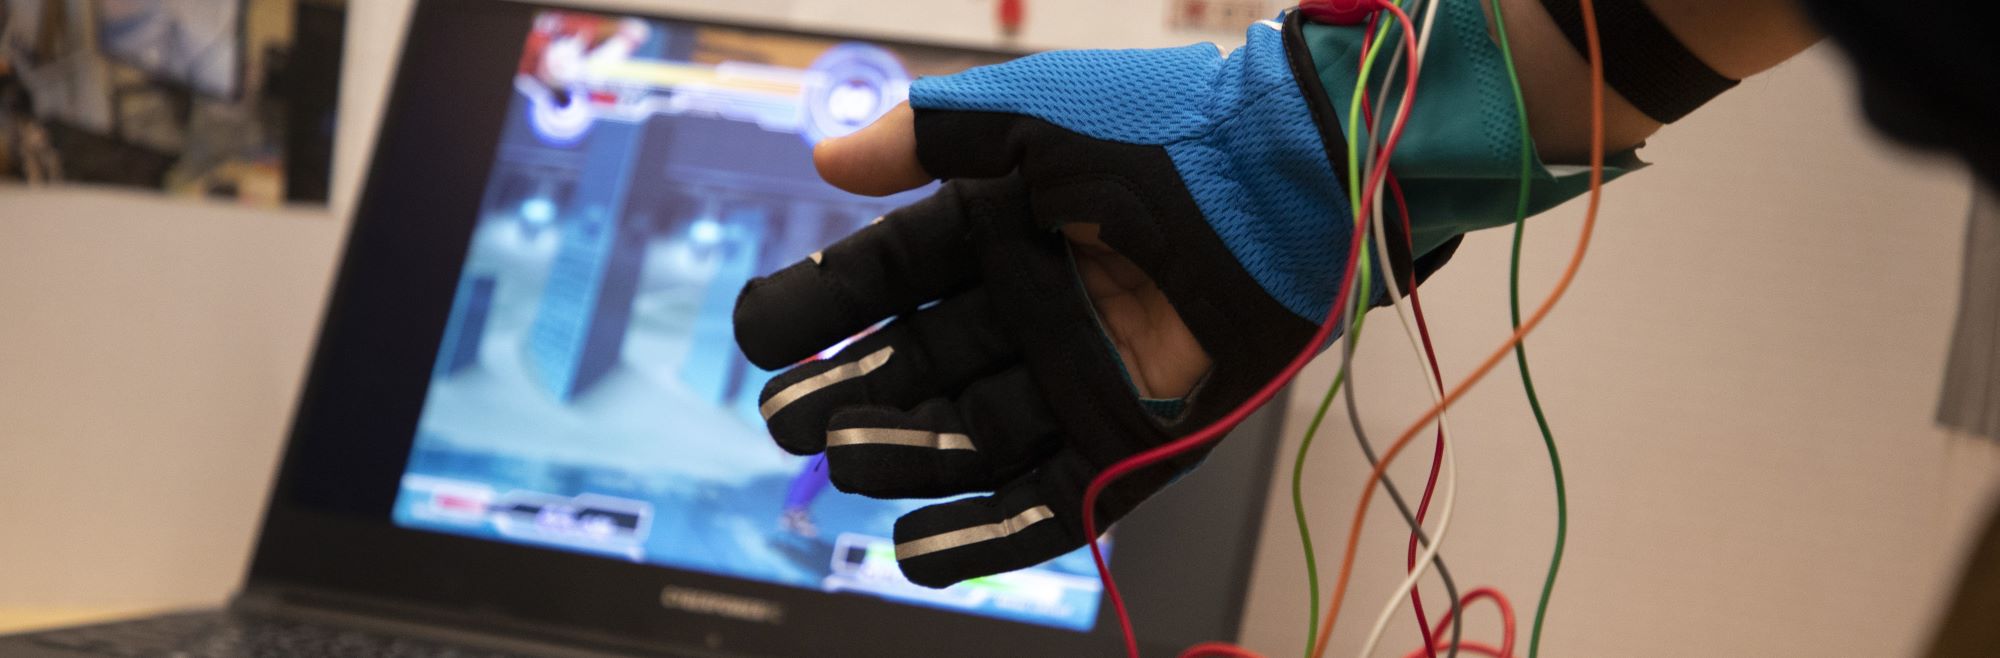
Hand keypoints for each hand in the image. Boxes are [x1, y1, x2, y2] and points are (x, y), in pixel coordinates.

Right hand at [734, 16, 1369, 587]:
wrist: (1290, 184)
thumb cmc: (1166, 132)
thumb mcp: (1031, 117)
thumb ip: (928, 135)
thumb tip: (828, 155)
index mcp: (998, 234)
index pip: (884, 280)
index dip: (818, 306)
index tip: (758, 335)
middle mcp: (1029, 314)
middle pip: (914, 371)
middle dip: (847, 396)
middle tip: (789, 421)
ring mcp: (1076, 384)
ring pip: (965, 442)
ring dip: (901, 457)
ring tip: (846, 459)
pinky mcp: (1127, 446)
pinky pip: (1041, 506)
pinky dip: (979, 535)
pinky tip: (910, 547)